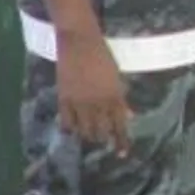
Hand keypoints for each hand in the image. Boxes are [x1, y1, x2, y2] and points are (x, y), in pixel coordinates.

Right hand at [56, 31, 130, 156]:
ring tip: (89, 137)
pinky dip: (69, 129)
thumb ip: (121, 98)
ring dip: (88, 136)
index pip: (120, 125)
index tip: (122, 154)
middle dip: (103, 139)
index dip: (121, 141)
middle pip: (101, 131)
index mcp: (114, 96)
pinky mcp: (64, 97)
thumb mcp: (117, 77)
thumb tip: (129, 115)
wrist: (80, 41)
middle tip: (102, 141)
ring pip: (84, 129)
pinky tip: (71, 131)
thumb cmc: (103, 55)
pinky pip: (66, 121)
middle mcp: (98, 103)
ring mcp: (80, 101)